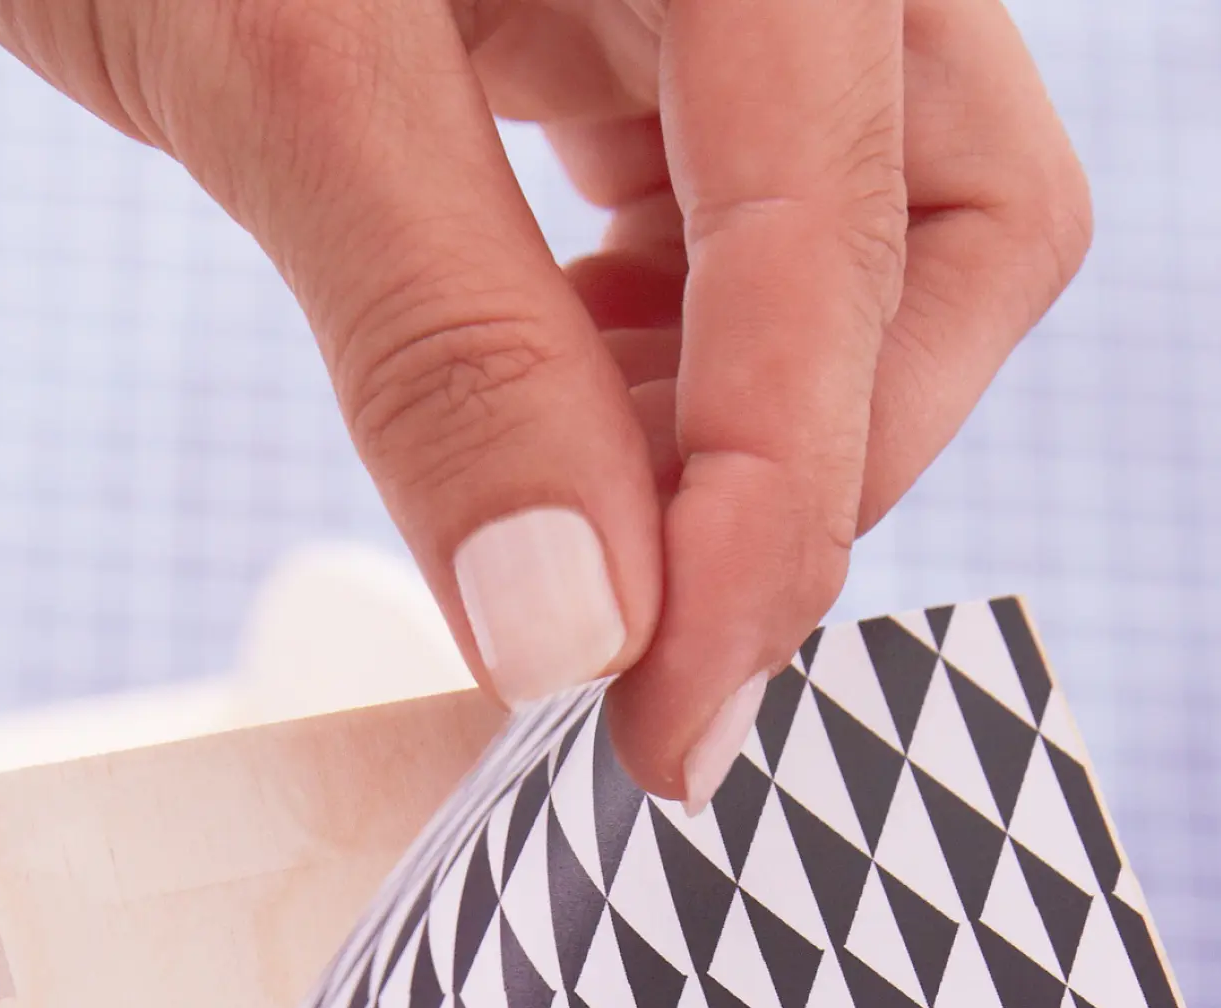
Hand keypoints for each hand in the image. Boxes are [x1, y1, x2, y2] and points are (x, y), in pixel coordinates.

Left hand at [0, 0, 1088, 806]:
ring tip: (562, 515)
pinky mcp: (639, 17)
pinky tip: (543, 408)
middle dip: (809, 465)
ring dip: (740, 431)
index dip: (775, 511)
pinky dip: (666, 362)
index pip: (858, 232)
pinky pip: (737, 225)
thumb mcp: (268, 54)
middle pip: (951, 236)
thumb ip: (444, 337)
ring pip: (863, 249)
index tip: (663, 723)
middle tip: (637, 642)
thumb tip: (575, 632)